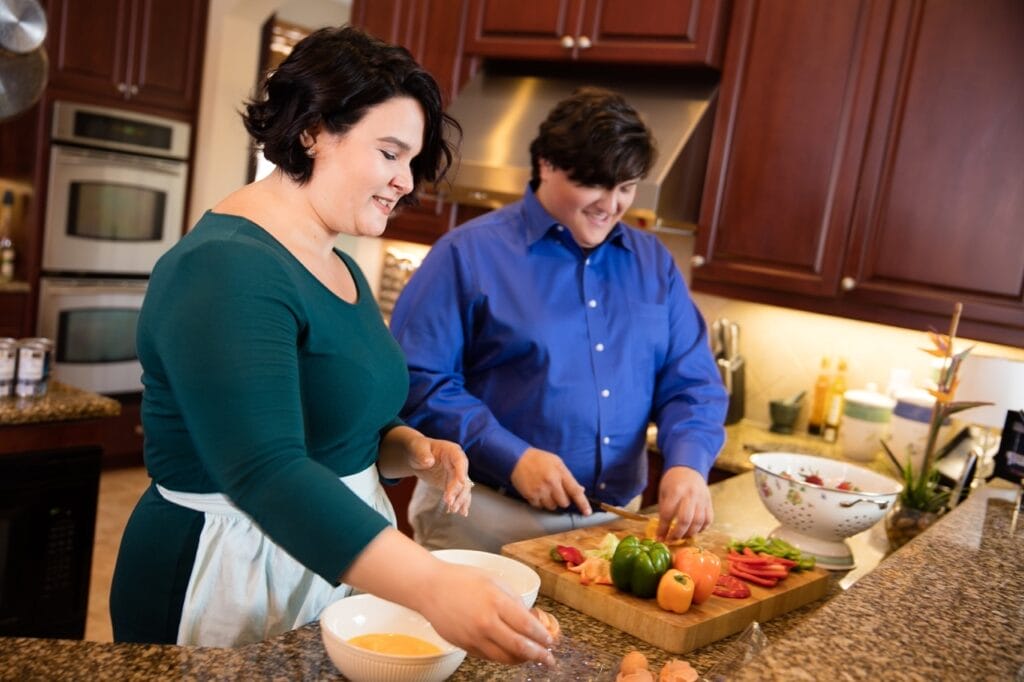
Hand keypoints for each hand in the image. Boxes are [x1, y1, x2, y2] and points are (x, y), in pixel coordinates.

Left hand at [406, 435, 472, 515]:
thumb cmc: (417, 448)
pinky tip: (462, 512)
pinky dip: (461, 502)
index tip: (461, 483)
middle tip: (449, 503)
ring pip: (463, 488)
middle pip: (462, 478)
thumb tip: (428, 462)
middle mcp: (458, 463)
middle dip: (458, 491)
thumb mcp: (416, 448)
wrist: (416, 455)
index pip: (460, 461)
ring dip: (460, 499)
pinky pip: (459, 494)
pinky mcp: (452, 484)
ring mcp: (456, 474)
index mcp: (452, 451)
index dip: (462, 472)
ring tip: (452, 510)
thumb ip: (422, 454)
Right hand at [416, 561, 555, 665]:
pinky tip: (511, 654)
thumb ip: (513, 599)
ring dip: (522, 660)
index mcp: (496, 601)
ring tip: (531, 658)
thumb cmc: (461, 579)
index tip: (551, 641)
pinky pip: (489, 657)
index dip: (542, 637)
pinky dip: (503, 658)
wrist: (429, 588)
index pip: (526, 626)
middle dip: (538, 655)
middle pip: (519, 647)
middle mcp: (486, 622)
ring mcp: (474, 637)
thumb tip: (530, 618)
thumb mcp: (493, 580)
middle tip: (549, 659)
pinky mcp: (464, 646)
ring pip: (504, 657)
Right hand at [510, 447, 591, 513]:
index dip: (583, 503)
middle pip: (564, 503)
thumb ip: (568, 477)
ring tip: (545, 491)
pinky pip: (540, 507)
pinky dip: (540, 502)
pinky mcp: (530, 496)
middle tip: (556, 491)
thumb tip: (580, 490)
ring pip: (552, 507)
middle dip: (563, 500)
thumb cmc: (539, 459)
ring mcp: (540, 490)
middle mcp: (551, 483)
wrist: (517, 458)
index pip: (575, 491)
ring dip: (551, 502)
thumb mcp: (557, 462)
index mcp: (560, 473)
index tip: (587, 512)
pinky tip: (537, 492)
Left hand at [656, 466, 712, 541]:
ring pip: (698, 522)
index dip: (663, 528)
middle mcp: (691, 495)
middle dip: (677, 534)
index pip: (668, 513)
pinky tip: (693, 531)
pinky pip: (708, 520)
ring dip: (689, 533)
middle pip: (685, 520)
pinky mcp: (709, 502)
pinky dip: (701, 529)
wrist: (688, 468)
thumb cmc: (672, 482)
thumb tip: (662, 531)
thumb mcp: (663, 492)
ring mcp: (702, 499)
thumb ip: (664, 509)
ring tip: (681, 537)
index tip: (660, 538)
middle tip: (671, 540)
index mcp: (676, 491)